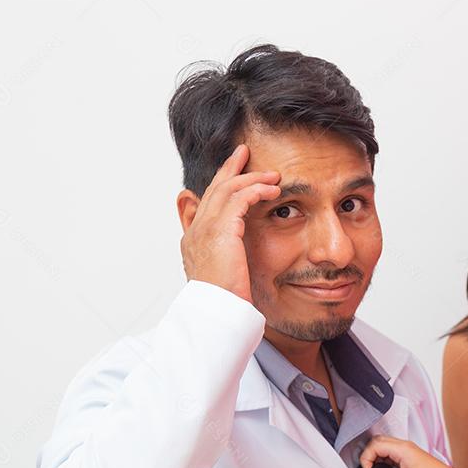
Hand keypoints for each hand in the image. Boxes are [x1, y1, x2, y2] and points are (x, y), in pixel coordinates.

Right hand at [180, 144, 280, 302]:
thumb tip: (237, 255)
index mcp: (194, 241)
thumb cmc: (225, 303)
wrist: (217, 314)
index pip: (207, 203)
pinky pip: (239, 199)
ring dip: (250, 178)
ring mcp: (204, 229)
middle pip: (213, 189)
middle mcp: (195, 231)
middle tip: (244, 153)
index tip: (234, 171)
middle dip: (230, 169)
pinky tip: (272, 191)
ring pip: (226, 189)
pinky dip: (256, 190)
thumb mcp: (226, 278)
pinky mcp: (220, 231)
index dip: (220, 184)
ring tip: (271, 175)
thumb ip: (230, 260)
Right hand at [359, 436, 460, 467]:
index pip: (375, 445)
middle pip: (378, 443)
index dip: (367, 458)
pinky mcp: (409, 460)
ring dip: (376, 459)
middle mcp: (404, 447)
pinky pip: (391, 456)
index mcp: (403, 448)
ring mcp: (407, 453)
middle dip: (369, 456)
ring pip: (384, 449)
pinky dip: (384, 463)